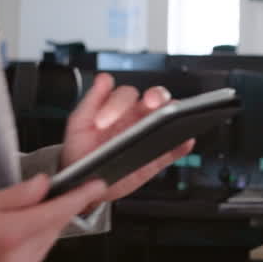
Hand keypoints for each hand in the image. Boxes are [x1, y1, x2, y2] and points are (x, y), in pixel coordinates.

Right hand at [0, 175, 106, 261]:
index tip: (95, 186)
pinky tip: (10, 242)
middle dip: (52, 212)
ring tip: (13, 224)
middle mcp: (16, 259)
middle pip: (54, 229)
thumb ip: (18, 194)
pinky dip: (30, 249)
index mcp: (10, 233)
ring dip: (40, 231)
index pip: (59, 212)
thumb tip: (44, 184)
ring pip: (46, 246)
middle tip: (36, 202)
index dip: (81, 197)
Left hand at [60, 73, 194, 205]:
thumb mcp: (79, 124)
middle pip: (157, 97)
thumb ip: (91, 100)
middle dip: (156, 96)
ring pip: (170, 117)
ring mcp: (151, 135)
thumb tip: (104, 78)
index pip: (126, 94)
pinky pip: (176, 148)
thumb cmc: (81, 150)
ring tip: (170, 120)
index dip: (116, 104)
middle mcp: (139, 117)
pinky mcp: (159, 156)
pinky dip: (183, 145)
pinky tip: (183, 142)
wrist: (83, 183)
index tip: (102, 122)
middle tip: (151, 102)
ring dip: (174, 115)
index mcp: (120, 107)